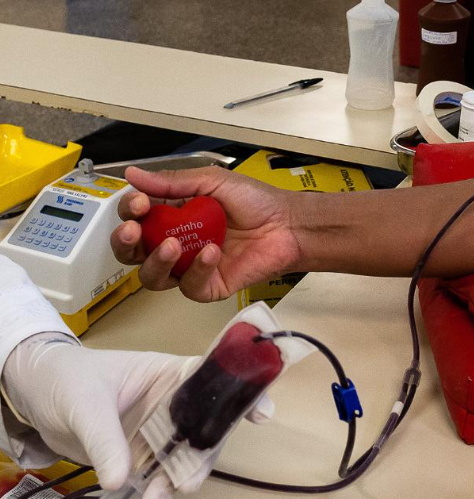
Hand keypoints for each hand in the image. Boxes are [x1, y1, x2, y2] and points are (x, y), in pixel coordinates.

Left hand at [1, 333, 274, 498]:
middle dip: (201, 459)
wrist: (34, 396)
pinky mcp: (142, 457)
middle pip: (206, 431)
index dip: (244, 393)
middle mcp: (175, 404)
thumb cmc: (65, 378)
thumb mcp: (84, 402)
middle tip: (186, 483)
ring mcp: (160, 433)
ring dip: (172, 487)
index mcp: (171, 373)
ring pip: (183, 462)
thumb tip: (120, 478)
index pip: (217, 378)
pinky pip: (156, 481)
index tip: (261, 414)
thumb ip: (105, 437)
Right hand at [112, 166, 301, 301]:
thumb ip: (173, 182)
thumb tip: (134, 175)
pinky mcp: (209, 286)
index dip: (129, 212)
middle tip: (134, 230)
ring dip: (155, 260)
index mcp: (172, 216)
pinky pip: (190, 286)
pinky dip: (198, 269)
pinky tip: (212, 251)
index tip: (139, 203)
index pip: (135, 219)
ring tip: (172, 244)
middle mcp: (176, 243)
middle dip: (125, 242)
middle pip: (132, 252)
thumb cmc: (255, 202)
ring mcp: (190, 267)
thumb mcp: (212, 182)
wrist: (287, 224)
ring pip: (153, 277)